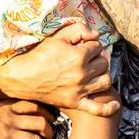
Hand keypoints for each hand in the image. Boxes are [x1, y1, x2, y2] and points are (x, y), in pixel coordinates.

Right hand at [0, 23, 117, 116]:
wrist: (23, 77)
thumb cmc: (39, 55)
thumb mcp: (57, 37)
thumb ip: (78, 30)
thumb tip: (96, 34)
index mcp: (78, 56)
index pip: (98, 46)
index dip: (91, 44)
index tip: (83, 46)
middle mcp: (82, 74)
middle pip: (104, 63)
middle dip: (98, 58)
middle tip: (87, 58)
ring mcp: (80, 90)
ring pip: (106, 81)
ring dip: (103, 75)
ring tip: (94, 72)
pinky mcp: (75, 102)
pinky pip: (97, 109)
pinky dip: (109, 108)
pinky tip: (116, 103)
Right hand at [0, 100, 53, 138]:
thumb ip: (2, 111)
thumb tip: (7, 114)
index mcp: (9, 108)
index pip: (35, 107)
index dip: (46, 113)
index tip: (50, 119)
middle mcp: (12, 120)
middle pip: (41, 123)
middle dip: (49, 132)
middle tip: (49, 138)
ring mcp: (8, 134)